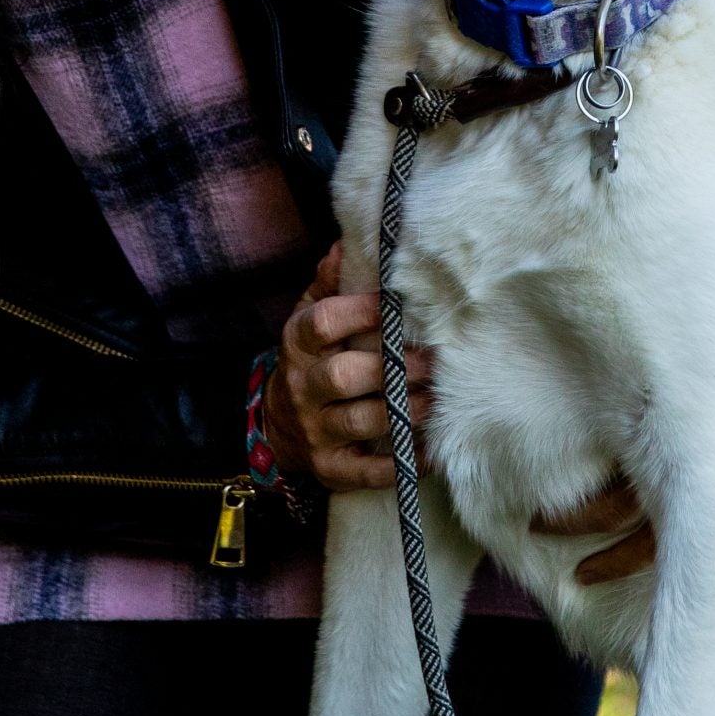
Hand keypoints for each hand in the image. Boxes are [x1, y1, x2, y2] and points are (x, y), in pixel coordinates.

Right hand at [267, 245, 432, 492]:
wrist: (278, 426)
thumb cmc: (311, 361)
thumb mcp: (308, 319)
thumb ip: (328, 284)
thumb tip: (346, 244)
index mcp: (298, 344)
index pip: (323, 323)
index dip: (360, 312)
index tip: (397, 305)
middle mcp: (303, 387)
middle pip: (342, 376)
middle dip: (391, 369)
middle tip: (431, 362)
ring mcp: (315, 430)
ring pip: (359, 421)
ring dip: (403, 411)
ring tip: (435, 401)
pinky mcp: (330, 467)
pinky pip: (365, 471)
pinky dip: (399, 464)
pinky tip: (429, 451)